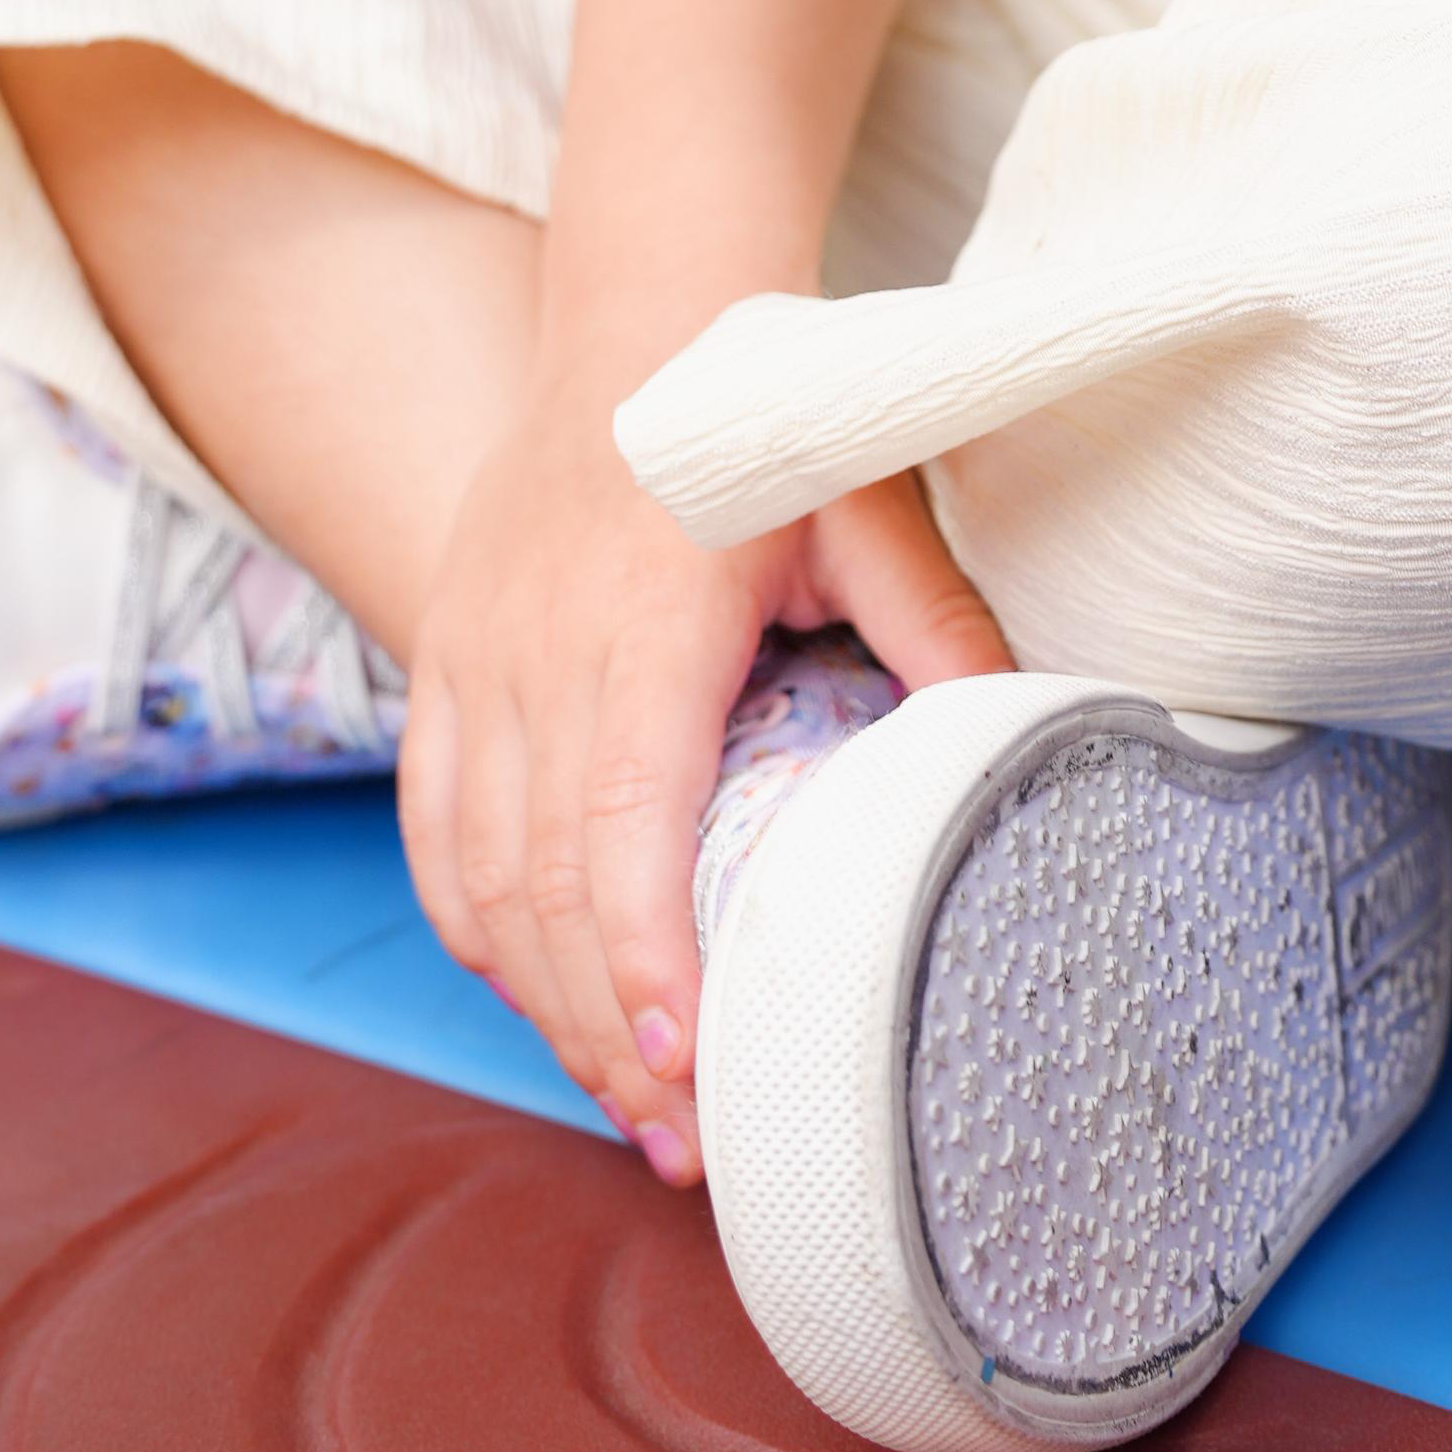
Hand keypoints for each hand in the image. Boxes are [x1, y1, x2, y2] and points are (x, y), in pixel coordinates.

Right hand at [393, 368, 1008, 1182]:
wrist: (642, 305)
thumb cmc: (770, 408)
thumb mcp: (876, 501)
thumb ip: (940, 626)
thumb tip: (1018, 741)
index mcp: (644, 615)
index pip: (617, 817)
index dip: (640, 955)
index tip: (682, 1065)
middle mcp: (537, 645)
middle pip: (542, 883)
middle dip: (606, 1031)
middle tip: (686, 1145)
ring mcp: (474, 653)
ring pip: (476, 872)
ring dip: (543, 1002)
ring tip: (631, 1101)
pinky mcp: (443, 657)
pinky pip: (434, 825)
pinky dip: (478, 926)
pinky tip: (541, 995)